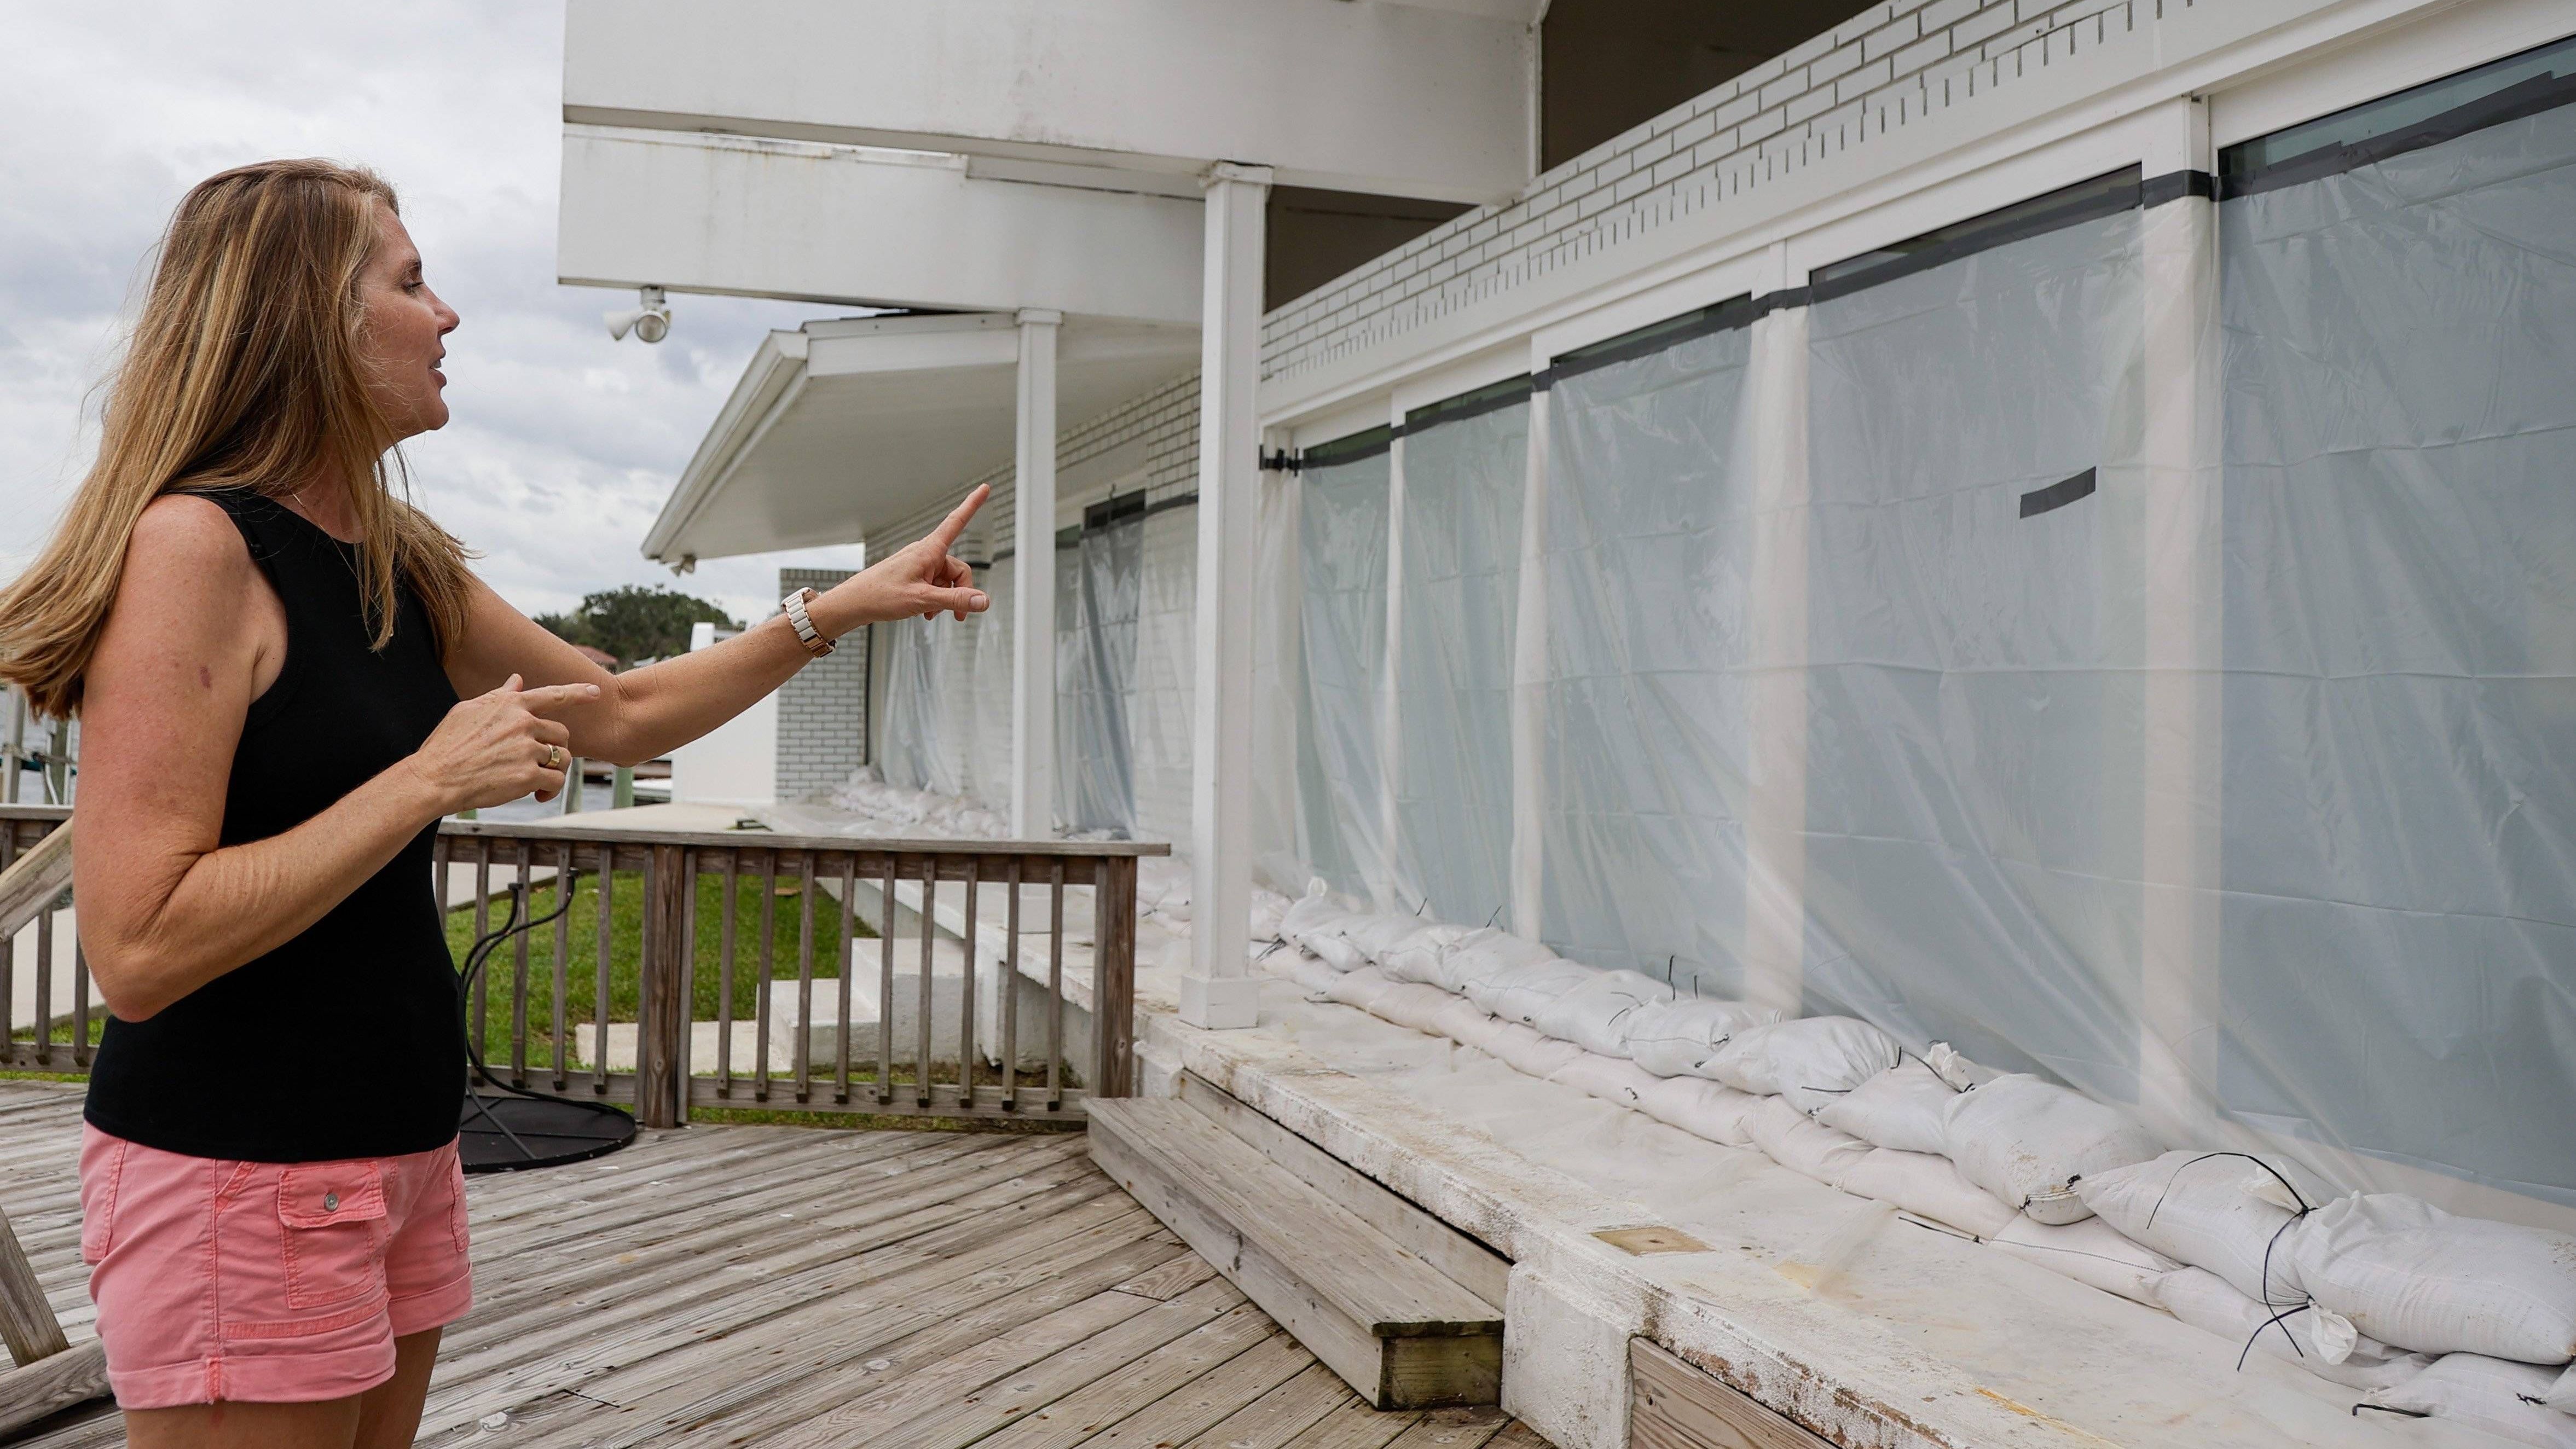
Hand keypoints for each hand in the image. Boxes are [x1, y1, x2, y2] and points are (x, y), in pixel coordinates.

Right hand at [407, 674, 599, 813]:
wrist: (433, 778)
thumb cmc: (446, 746)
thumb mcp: (468, 711)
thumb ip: (499, 696)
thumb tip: (517, 680)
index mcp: (510, 705)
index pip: (553, 695)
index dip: (577, 693)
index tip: (596, 692)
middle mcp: (523, 723)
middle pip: (561, 733)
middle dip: (555, 748)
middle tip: (538, 763)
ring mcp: (526, 749)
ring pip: (562, 757)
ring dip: (554, 770)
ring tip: (535, 781)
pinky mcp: (528, 775)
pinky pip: (556, 780)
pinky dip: (550, 789)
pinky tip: (534, 794)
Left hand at [821, 486, 991, 628]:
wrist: (854, 603)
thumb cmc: (880, 595)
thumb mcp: (923, 600)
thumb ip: (956, 600)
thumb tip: (983, 601)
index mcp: (928, 550)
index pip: (956, 522)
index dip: (972, 505)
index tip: (985, 488)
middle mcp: (925, 554)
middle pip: (957, 568)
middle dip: (961, 592)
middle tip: (959, 615)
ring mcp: (918, 565)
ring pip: (945, 580)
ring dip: (944, 598)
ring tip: (931, 613)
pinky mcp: (913, 575)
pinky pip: (934, 585)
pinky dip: (934, 599)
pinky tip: (925, 612)